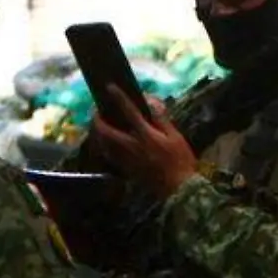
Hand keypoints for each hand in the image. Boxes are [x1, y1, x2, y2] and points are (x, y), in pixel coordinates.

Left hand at [90, 86, 198, 201]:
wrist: (179, 189)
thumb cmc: (181, 161)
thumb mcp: (176, 137)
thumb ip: (161, 119)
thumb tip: (150, 103)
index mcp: (145, 135)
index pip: (129, 111)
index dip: (118, 97)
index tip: (110, 87)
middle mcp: (132, 146)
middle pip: (106, 131)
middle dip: (97, 120)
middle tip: (96, 113)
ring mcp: (127, 159)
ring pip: (104, 145)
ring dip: (98, 134)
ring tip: (99, 127)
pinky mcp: (127, 170)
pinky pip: (110, 157)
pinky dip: (105, 148)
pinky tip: (107, 145)